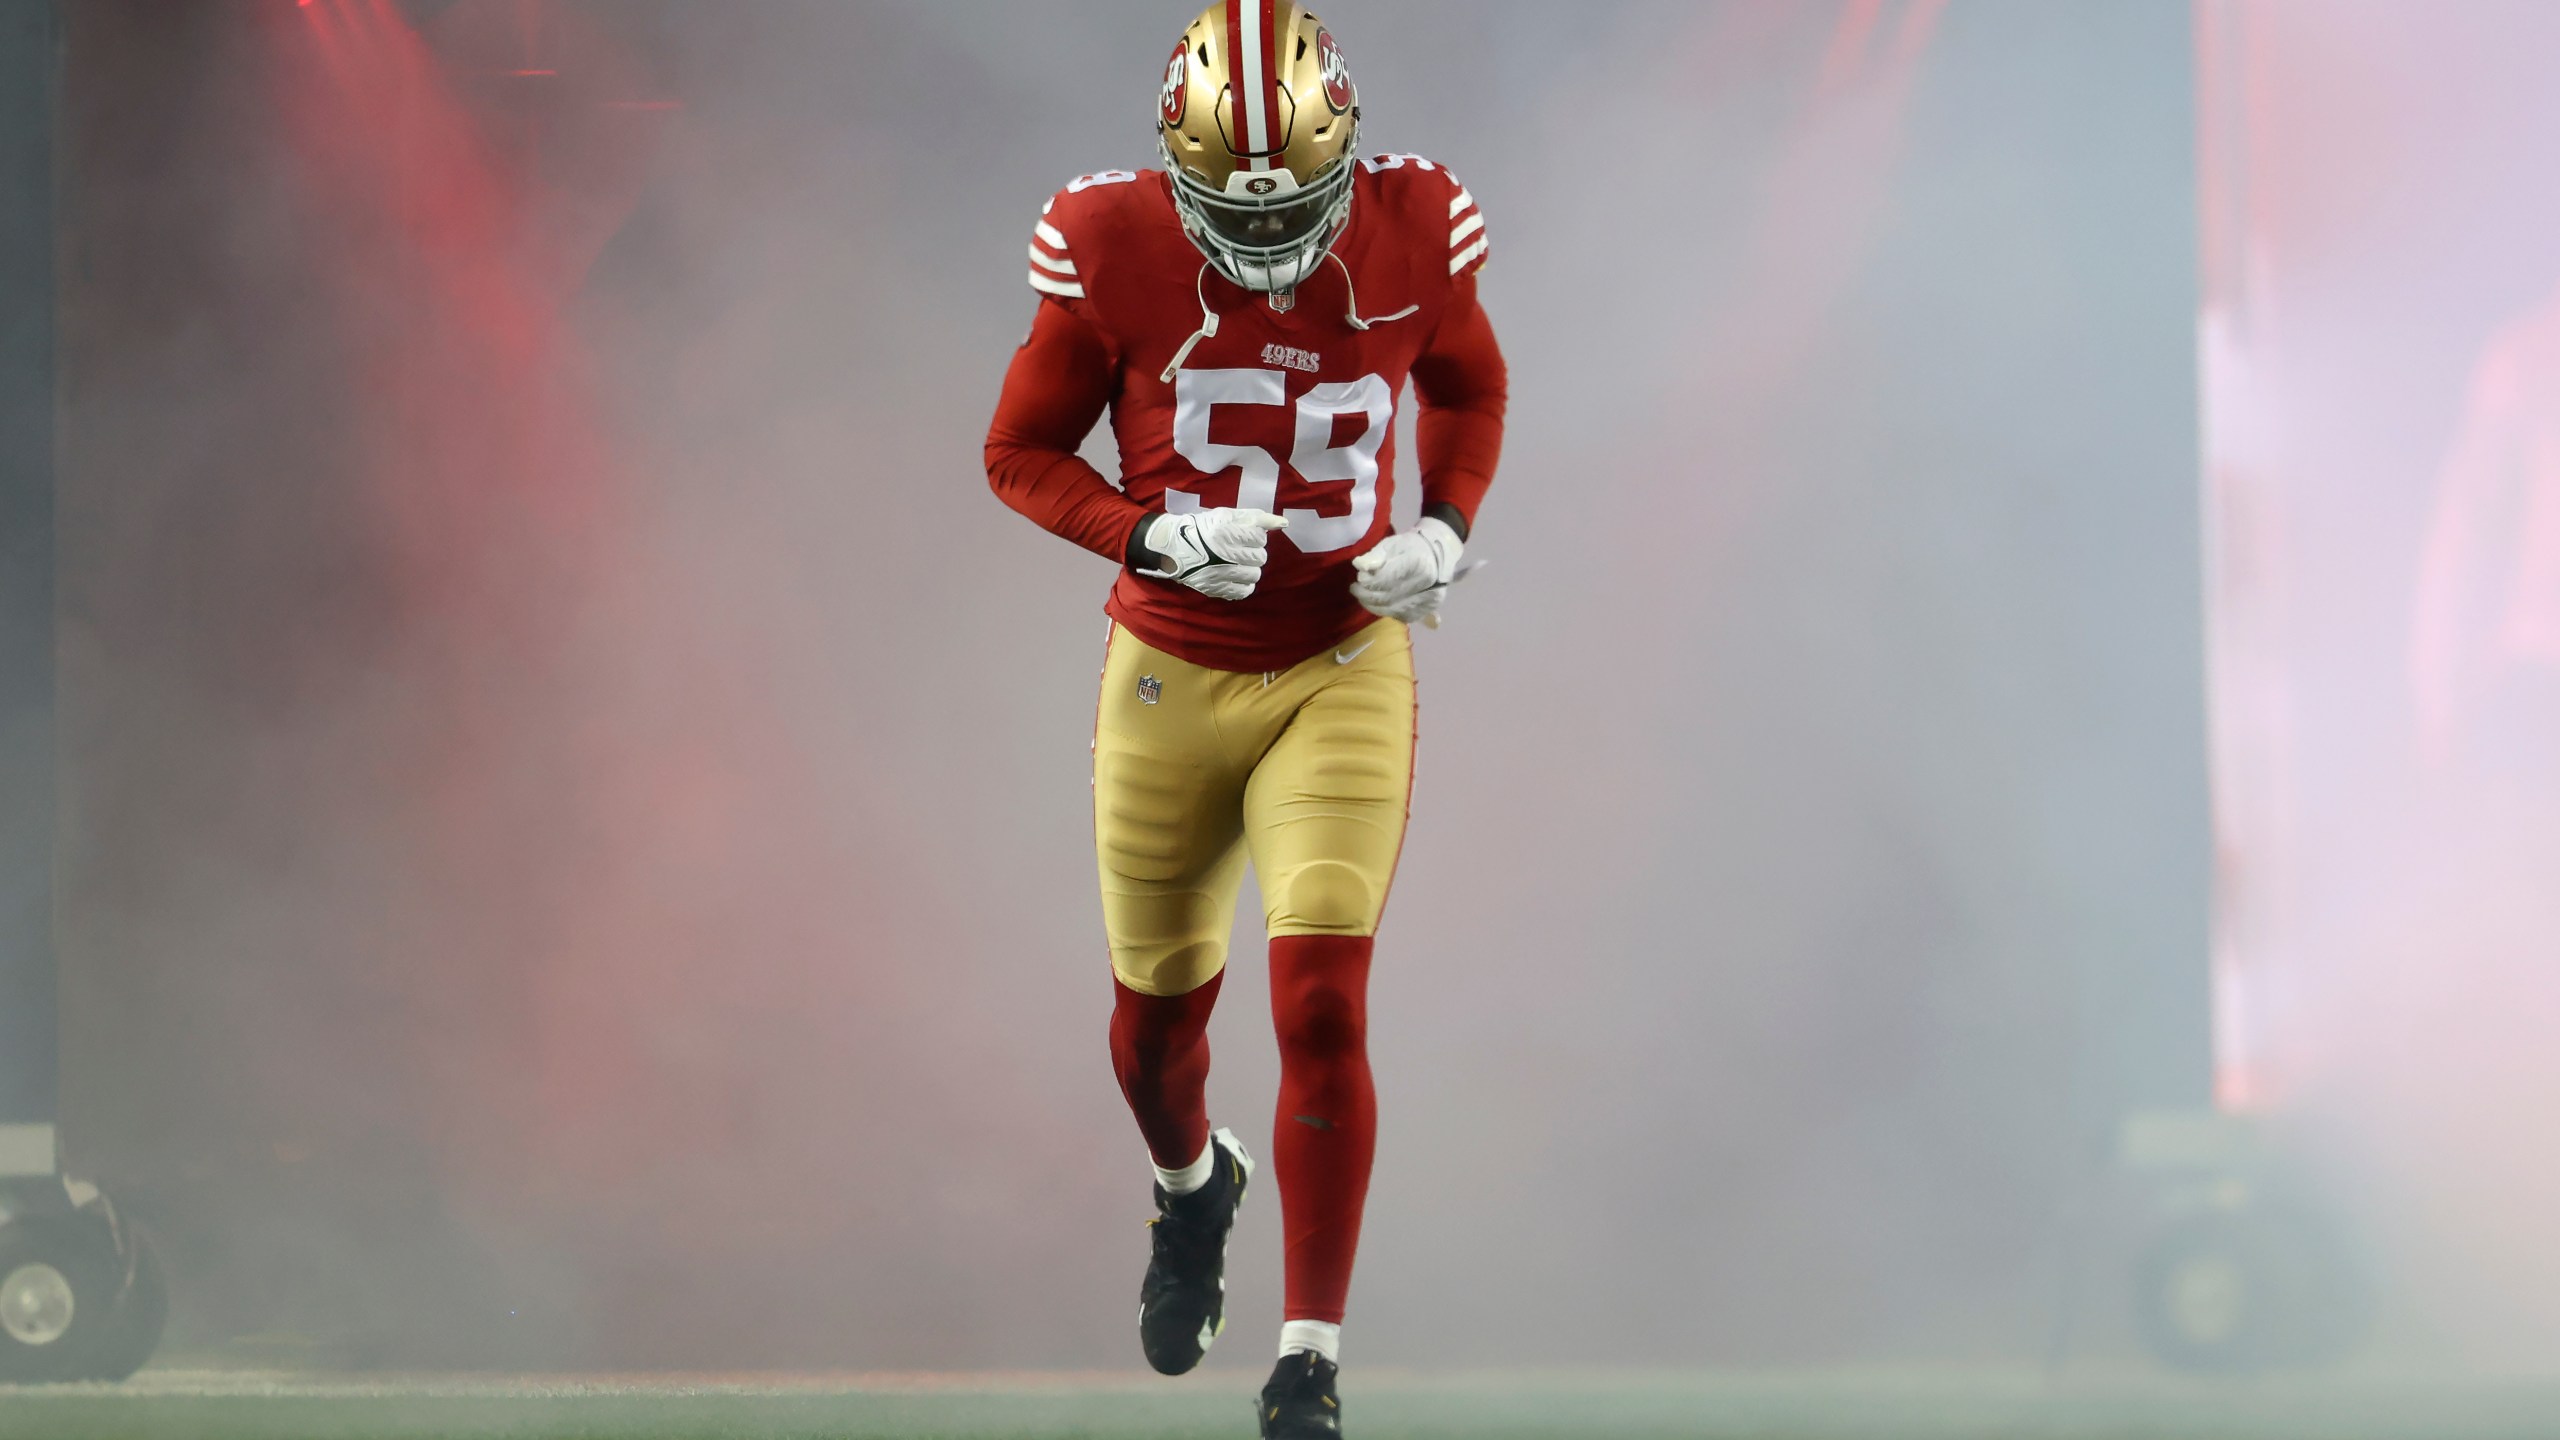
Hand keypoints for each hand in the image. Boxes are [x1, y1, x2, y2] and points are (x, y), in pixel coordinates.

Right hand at [1136, 508, 1288, 600]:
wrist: (1173, 547)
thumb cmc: (1203, 528)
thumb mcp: (1227, 515)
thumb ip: (1256, 517)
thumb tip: (1284, 523)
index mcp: (1225, 531)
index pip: (1260, 537)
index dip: (1254, 536)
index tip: (1242, 535)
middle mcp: (1224, 553)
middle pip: (1260, 557)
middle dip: (1252, 552)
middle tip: (1239, 549)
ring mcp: (1220, 573)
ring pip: (1255, 575)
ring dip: (1249, 568)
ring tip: (1236, 563)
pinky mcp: (1216, 589)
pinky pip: (1244, 591)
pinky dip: (1243, 584)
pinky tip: (1234, 576)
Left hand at [1350, 516, 1462, 623]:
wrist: (1436, 556)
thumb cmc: (1410, 547)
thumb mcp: (1391, 544)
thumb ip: (1375, 555)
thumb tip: (1360, 566)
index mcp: (1416, 564)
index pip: (1383, 580)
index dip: (1366, 582)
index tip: (1359, 578)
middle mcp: (1425, 585)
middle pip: (1386, 598)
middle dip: (1366, 595)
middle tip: (1356, 589)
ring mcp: (1427, 601)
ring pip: (1391, 610)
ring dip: (1372, 606)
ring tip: (1364, 596)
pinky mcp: (1426, 610)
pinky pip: (1399, 616)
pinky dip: (1385, 611)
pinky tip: (1379, 603)